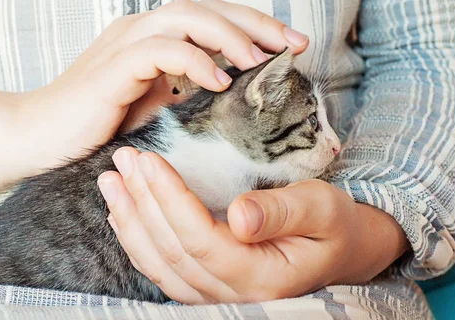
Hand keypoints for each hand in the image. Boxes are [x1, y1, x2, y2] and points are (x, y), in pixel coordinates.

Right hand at [21, 0, 308, 170]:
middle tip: (292, 43)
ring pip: (184, 18)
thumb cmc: (96, 125)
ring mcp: (123, 43)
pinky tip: (219, 81)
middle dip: (254, 22)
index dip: (253, 25)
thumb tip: (234, 94)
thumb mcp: (154, 107)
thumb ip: (186, 93)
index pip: (210, 17)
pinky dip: (193, 61)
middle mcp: (139, 29)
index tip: (290, 45)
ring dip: (229, 36)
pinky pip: (159, 50)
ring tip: (261, 60)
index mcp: (151, 37)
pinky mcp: (110, 67)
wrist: (38, 137)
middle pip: (205, 7)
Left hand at [98, 147, 409, 303]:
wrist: (342, 249)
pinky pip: (163, 269)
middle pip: (171, 249)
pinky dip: (138, 239)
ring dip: (130, 219)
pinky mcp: (207, 287)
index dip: (169, 198)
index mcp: (261, 278)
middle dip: (142, 201)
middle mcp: (233, 295)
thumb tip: (239, 215)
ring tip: (112, 180)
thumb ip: (282, 212)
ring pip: (158, 263)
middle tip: (124, 158)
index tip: (149, 160)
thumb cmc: (335, 225)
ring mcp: (216, 295)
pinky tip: (122, 212)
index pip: (199, 238)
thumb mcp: (322, 208)